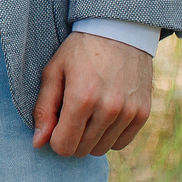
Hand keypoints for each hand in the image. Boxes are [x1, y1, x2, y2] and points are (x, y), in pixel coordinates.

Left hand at [32, 31, 153, 157]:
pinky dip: (109, 135)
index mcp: (81, 97)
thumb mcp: (54, 71)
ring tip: (87, 113)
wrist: (119, 31)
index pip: (64, 146)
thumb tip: (38, 143)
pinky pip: (121, 143)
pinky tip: (104, 115)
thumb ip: (44, 109)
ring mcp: (129, 112)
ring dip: (90, 138)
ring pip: (102, 150)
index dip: (54, 138)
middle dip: (71, 138)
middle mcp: (108, 108)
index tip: (55, 124)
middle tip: (70, 116)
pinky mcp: (143, 113)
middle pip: (82, 150)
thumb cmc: (80, 51)